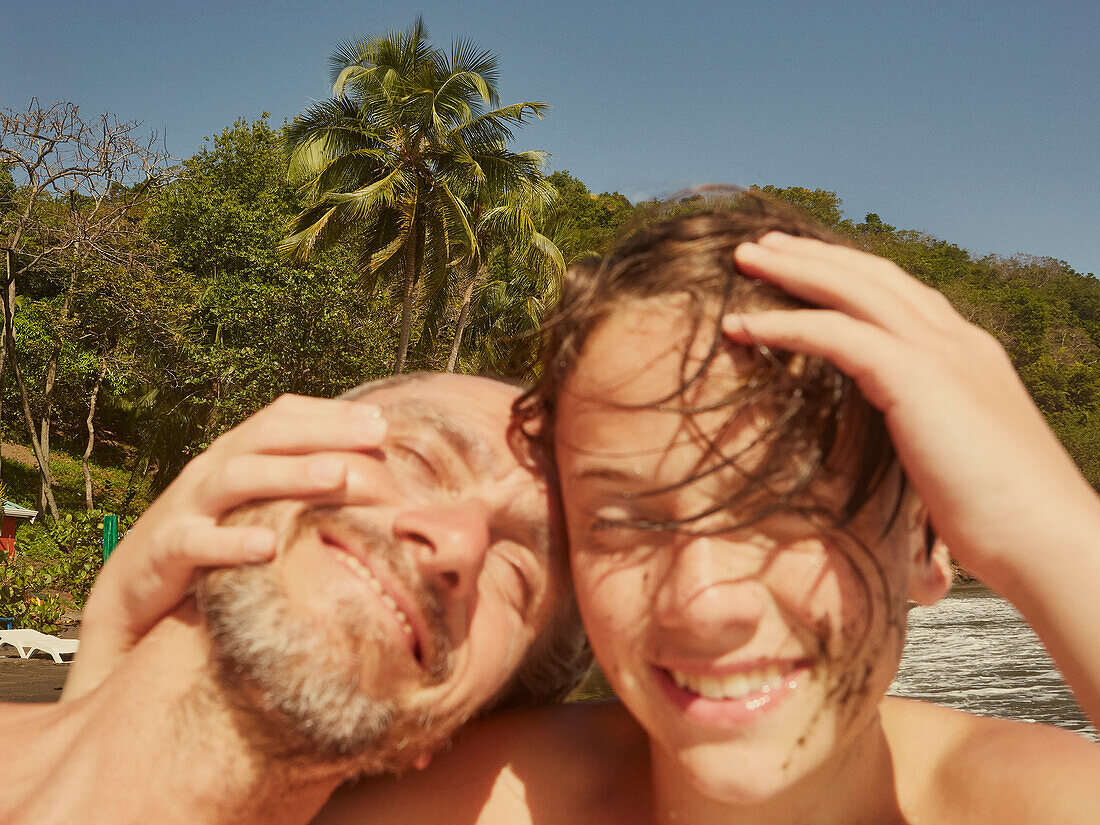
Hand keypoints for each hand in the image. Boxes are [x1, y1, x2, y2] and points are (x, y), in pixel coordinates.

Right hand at [62, 394, 387, 700]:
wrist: (132, 594)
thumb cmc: (212, 545)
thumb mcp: (254, 509)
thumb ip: (296, 489)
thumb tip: (371, 480)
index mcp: (236, 455)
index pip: (282, 417)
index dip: (330, 414)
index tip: (383, 423)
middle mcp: (212, 470)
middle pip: (266, 436)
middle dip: (322, 431)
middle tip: (375, 436)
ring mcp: (186, 507)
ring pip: (237, 477)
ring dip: (290, 474)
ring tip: (338, 474)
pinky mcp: (166, 550)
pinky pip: (196, 541)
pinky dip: (231, 542)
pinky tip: (268, 545)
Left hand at [723, 232, 1099, 584]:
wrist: (1049, 541)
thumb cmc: (1003, 520)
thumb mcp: (956, 459)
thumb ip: (924, 435)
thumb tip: (894, 451)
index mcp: (969, 355)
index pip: (901, 294)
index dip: (851, 274)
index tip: (807, 265)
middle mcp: (957, 340)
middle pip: (872, 275)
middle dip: (814, 254)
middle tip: (762, 244)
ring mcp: (940, 352)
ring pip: (851, 289)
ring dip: (791, 269)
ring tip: (742, 257)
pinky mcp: (917, 376)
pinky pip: (833, 334)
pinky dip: (781, 324)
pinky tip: (739, 325)